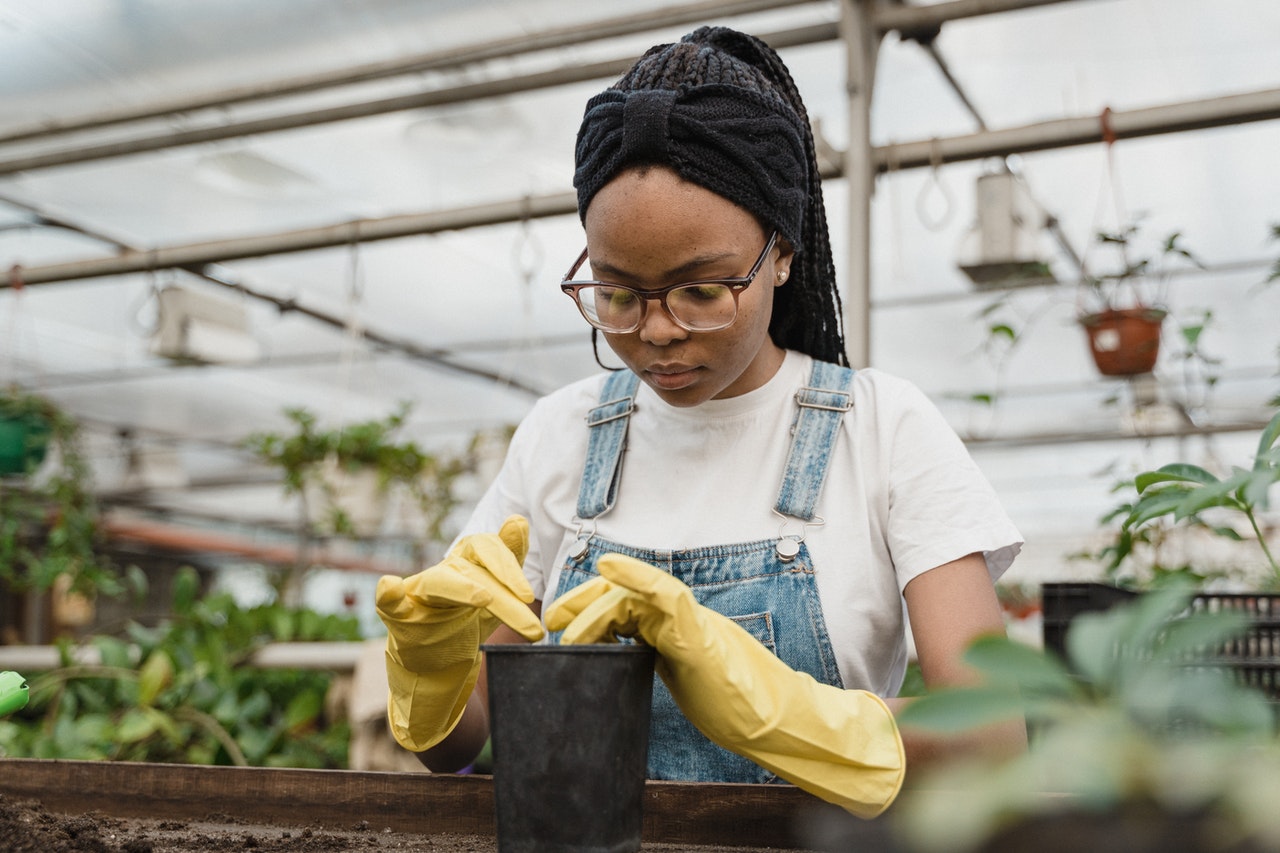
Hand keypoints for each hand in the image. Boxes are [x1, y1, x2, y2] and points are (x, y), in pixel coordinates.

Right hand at [376, 515, 543, 751]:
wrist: (436, 662)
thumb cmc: (466, 620)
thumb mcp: (495, 591)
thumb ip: (507, 558)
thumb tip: (518, 520)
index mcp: (467, 564)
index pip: (487, 549)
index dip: (508, 565)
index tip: (528, 595)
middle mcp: (443, 572)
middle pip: (472, 570)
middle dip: (502, 591)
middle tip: (527, 617)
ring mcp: (418, 594)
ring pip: (439, 583)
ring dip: (462, 589)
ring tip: (483, 598)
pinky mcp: (398, 617)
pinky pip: (389, 603)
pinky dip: (388, 595)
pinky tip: (389, 587)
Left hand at [545, 554, 904, 817]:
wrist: (772, 723)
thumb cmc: (732, 706)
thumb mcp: (682, 678)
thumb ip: (656, 660)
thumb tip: (618, 661)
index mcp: (675, 629)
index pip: (628, 605)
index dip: (593, 607)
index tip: (563, 623)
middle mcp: (681, 618)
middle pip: (626, 594)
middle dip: (586, 601)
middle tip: (553, 619)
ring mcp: (692, 624)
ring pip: (638, 594)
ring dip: (597, 605)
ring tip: (569, 627)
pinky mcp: (700, 637)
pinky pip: (669, 597)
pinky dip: (640, 578)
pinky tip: (612, 570)